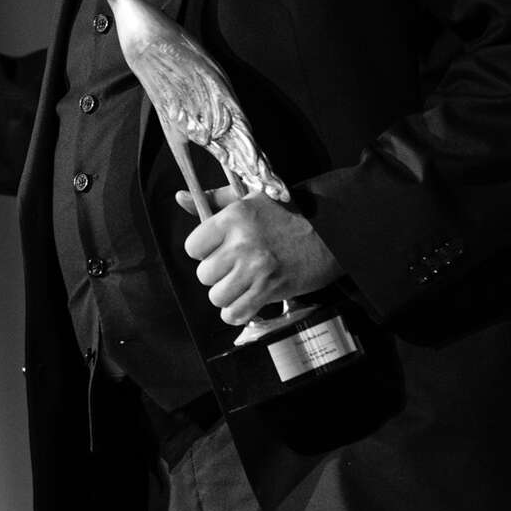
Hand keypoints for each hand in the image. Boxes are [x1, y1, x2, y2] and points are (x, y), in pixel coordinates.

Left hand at [178, 186, 344, 325]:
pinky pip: (235, 313)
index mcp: (234, 217)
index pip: (193, 246)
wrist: (330, 236)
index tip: (215, 249)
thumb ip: (212, 200)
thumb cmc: (288, 215)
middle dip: (215, 274)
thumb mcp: (248, 197)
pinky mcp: (269, 290)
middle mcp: (242, 243)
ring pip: (216, 296)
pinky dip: (236, 312)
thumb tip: (180, 197)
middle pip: (203, 274)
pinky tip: (245, 299)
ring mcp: (256, 269)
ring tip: (240, 283)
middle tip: (232, 267)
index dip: (202, 251)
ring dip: (226, 294)